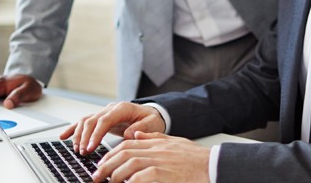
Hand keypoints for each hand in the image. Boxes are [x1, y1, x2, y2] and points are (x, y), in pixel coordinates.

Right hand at [58, 101, 165, 154]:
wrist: (152, 113)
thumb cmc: (152, 119)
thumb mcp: (152, 124)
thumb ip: (141, 128)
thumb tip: (129, 134)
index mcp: (122, 108)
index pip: (104, 120)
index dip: (96, 134)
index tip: (90, 147)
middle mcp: (111, 108)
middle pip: (92, 120)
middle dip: (85, 137)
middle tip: (83, 152)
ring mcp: (104, 112)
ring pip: (86, 121)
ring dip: (79, 135)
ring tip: (77, 149)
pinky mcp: (101, 118)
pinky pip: (84, 122)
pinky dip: (73, 129)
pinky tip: (64, 137)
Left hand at [92, 131, 209, 182]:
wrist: (212, 166)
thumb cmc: (195, 158)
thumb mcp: (174, 142)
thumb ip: (154, 137)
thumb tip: (135, 133)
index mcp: (156, 142)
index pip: (127, 144)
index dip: (112, 153)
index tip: (102, 164)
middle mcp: (156, 149)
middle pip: (124, 153)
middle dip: (107, 164)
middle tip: (97, 176)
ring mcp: (160, 161)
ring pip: (129, 163)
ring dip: (115, 174)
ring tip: (108, 182)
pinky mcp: (163, 174)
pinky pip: (142, 176)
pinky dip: (131, 180)